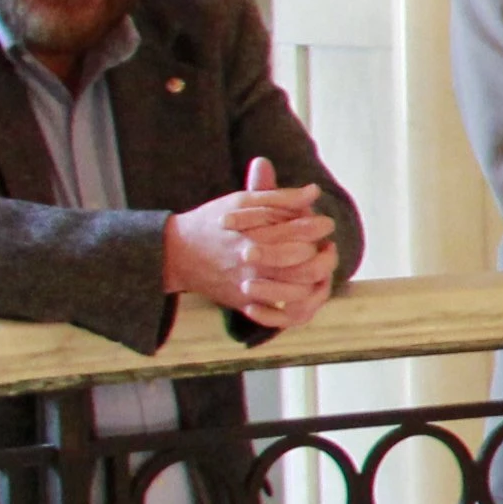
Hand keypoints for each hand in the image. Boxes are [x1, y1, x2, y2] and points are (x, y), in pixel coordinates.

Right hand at [163, 155, 337, 329]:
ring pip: (297, 291)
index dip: (318, 226)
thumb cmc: (213, 222)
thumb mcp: (241, 201)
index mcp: (254, 233)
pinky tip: (303, 288)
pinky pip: (278, 312)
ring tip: (320, 267)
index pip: (301, 232)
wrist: (175, 253)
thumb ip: (278, 196)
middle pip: (305, 264)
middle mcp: (252, 261)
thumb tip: (313, 191)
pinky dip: (296, 303)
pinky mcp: (243, 301)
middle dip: (324, 256)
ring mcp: (248, 284)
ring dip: (315, 279)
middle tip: (327, 246)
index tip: (326, 223)